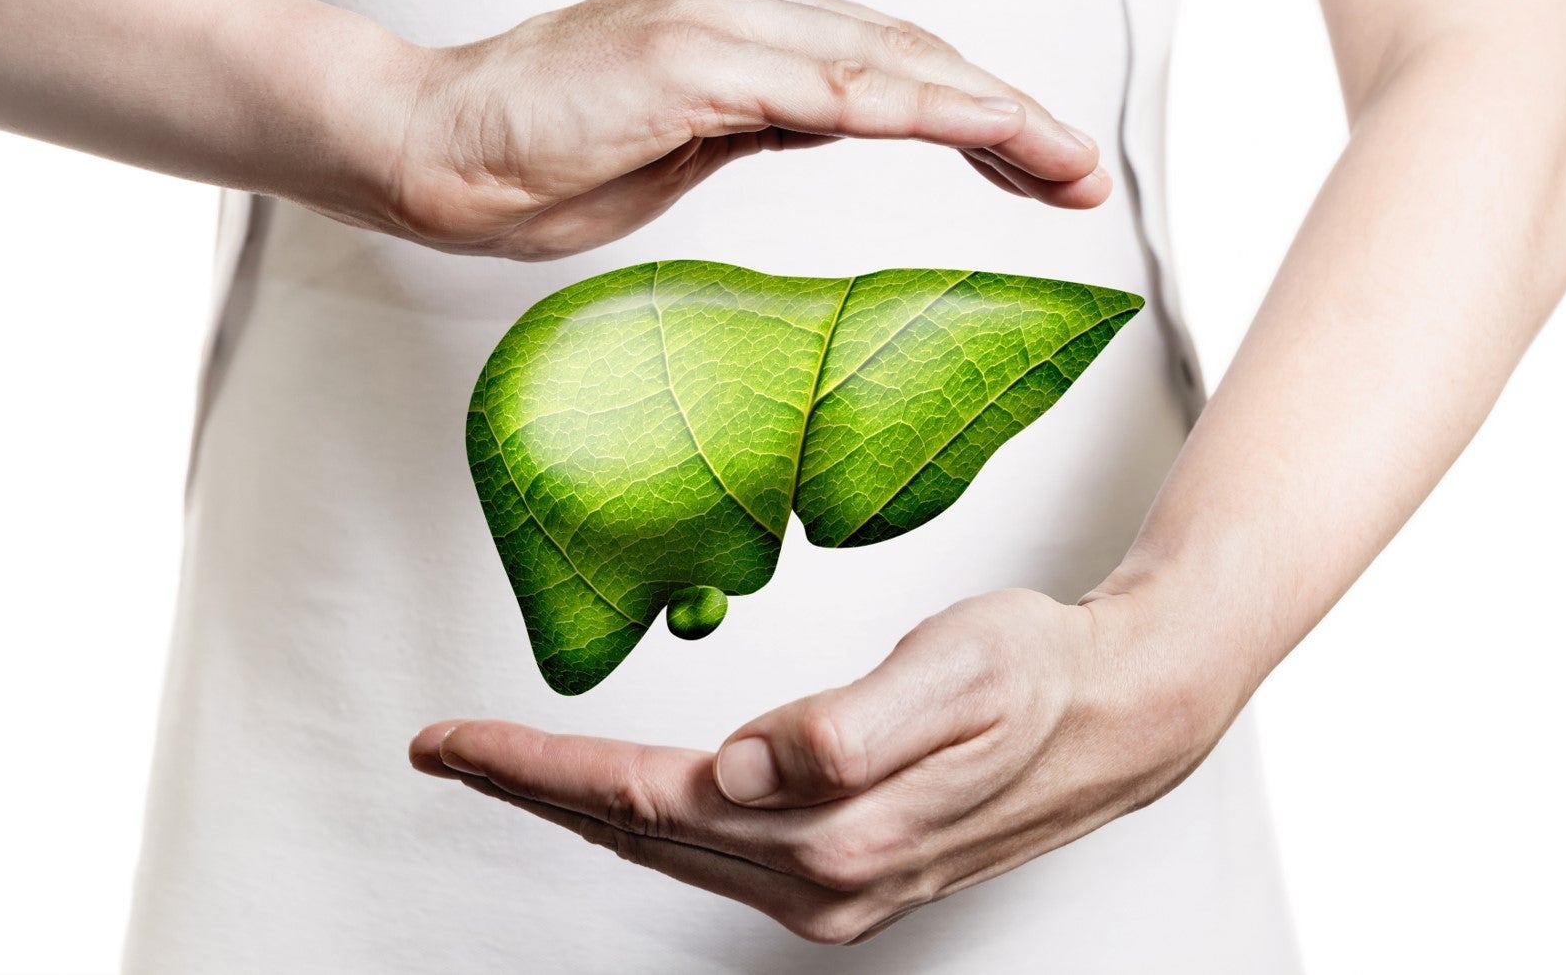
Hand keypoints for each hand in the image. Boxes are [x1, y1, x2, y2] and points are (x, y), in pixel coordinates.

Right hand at [357, 0, 1107, 259]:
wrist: (427, 147)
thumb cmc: (545, 160)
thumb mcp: (687, 145)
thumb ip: (765, 121)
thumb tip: (835, 119)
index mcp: (739, 17)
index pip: (887, 60)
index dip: (976, 110)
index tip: (1043, 165)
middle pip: (909, 52)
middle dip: (1009, 116)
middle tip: (1084, 173)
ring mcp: (717, 17)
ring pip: (888, 62)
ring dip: (991, 115)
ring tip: (1066, 166)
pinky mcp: (689, 57)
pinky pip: (829, 87)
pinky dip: (917, 110)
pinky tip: (986, 135)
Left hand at [409, 587, 1244, 943]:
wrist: (1121, 716)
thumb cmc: (1039, 675)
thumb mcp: (955, 674)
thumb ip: (846, 727)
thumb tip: (743, 768)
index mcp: (835, 833)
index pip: (643, 800)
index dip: (538, 768)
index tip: (454, 738)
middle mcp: (823, 882)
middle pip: (635, 834)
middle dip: (531, 788)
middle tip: (444, 750)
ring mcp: (833, 890)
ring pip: (666, 849)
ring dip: (576, 806)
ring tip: (503, 763)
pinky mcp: (846, 874)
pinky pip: (709, 852)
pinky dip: (642, 820)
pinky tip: (614, 795)